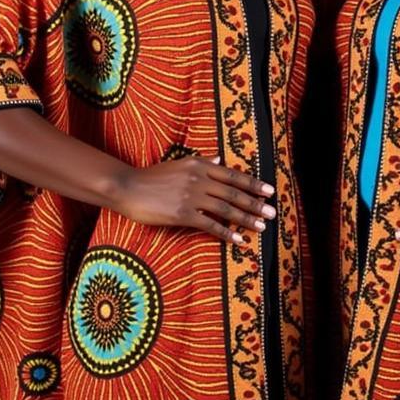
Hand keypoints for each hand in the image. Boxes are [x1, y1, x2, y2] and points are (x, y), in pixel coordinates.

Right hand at [112, 156, 274, 244]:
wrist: (127, 187)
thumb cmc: (152, 176)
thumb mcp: (178, 163)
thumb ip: (201, 162)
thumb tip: (219, 159)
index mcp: (200, 165)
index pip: (233, 175)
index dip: (253, 184)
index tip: (269, 191)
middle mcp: (199, 179)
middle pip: (234, 193)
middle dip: (256, 204)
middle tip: (272, 213)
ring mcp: (191, 196)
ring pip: (226, 208)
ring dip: (246, 219)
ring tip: (261, 227)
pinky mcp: (183, 214)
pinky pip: (210, 225)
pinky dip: (227, 233)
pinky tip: (239, 240)